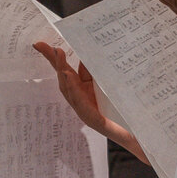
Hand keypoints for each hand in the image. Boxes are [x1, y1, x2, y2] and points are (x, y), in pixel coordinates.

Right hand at [32, 41, 146, 162]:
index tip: (39, 44)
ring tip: (58, 56)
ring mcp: (85, 111)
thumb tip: (87, 51)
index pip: (65, 70)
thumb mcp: (108, 83)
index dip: (53, 58)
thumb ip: (97, 70)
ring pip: (69, 91)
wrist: (137, 133)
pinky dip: (73, 90)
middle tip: (45, 46)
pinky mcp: (93, 120)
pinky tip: (69, 77)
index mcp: (83, 90)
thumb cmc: (123, 109)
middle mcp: (80, 100)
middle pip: (63, 79)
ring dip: (62, 72)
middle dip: (54, 62)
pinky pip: (81, 103)